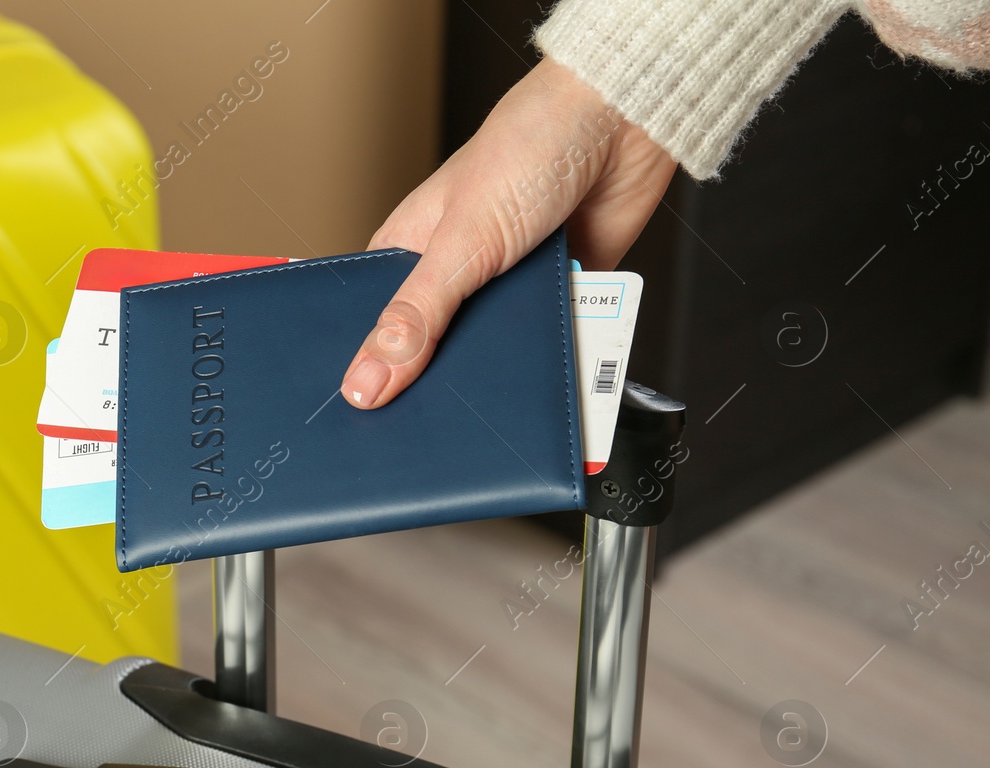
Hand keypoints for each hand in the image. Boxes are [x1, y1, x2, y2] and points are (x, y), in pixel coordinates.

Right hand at [339, 59, 677, 408]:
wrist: (623, 123)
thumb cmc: (531, 145)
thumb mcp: (460, 242)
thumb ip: (417, 317)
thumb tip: (367, 382)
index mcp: (409, 252)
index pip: (373, 327)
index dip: (370, 371)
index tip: (366, 417)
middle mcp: (455, 272)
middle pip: (433, 352)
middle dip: (439, 382)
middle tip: (436, 423)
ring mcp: (507, 286)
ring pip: (492, 354)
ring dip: (500, 371)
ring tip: (493, 403)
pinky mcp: (558, 295)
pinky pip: (547, 346)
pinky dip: (549, 359)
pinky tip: (546, 377)